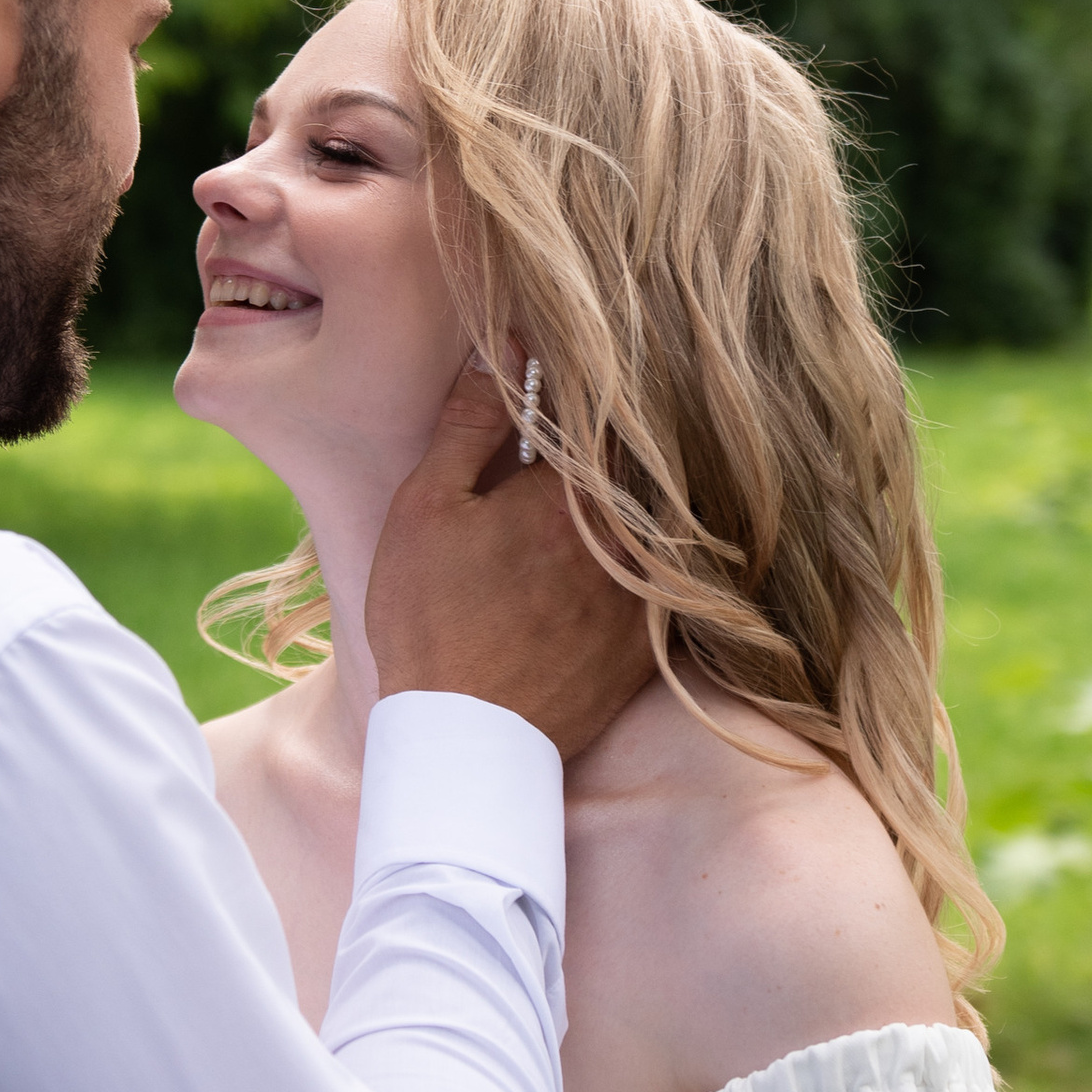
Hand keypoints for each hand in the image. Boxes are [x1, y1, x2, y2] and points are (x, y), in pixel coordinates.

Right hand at [366, 361, 655, 760]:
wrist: (466, 741)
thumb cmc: (431, 620)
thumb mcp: (426, 508)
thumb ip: (471, 423)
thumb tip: (505, 350)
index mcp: (572, 491)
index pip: (604, 409)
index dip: (586, 386)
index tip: (566, 371)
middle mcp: (626, 534)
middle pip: (639, 462)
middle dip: (614, 441)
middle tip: (576, 435)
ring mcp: (647, 591)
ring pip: (656, 519)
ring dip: (632, 499)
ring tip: (583, 508)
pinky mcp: (651, 642)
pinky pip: (664, 579)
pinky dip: (646, 559)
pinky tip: (605, 566)